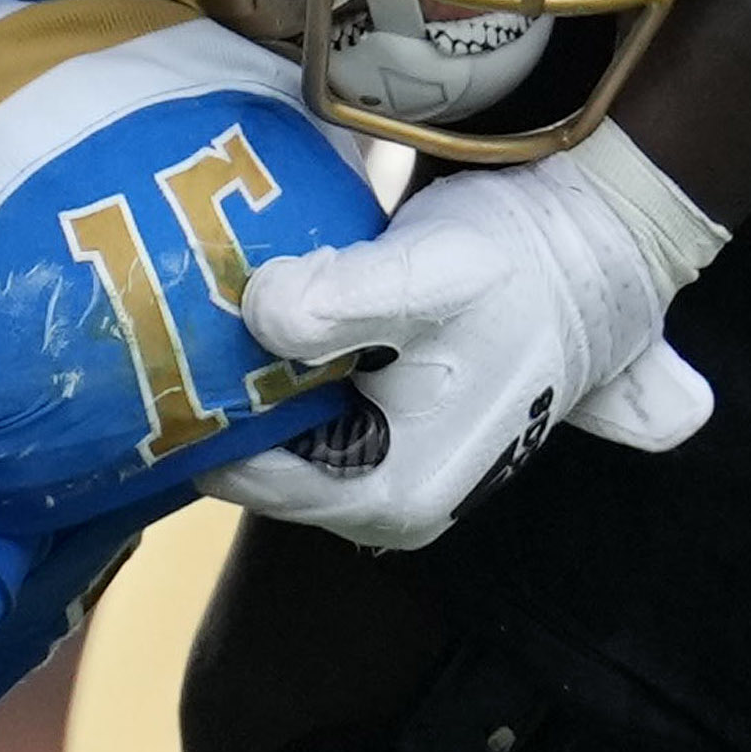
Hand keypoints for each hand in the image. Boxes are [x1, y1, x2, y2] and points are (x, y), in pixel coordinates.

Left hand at [217, 124, 723, 548]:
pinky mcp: (409, 433)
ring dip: (254, 382)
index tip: (155, 345)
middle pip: (267, 461)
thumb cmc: (514, 264)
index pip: (250, 476)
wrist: (595, 246)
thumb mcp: (426, 274)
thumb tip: (262, 313)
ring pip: (290, 437)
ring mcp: (405, 472)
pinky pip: (318, 419)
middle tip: (169, 318)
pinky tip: (260, 316)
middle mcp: (397, 504)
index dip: (197, 412)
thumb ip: (339, 300)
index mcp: (393, 493)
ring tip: (205, 310)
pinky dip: (288, 377)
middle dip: (221, 397)